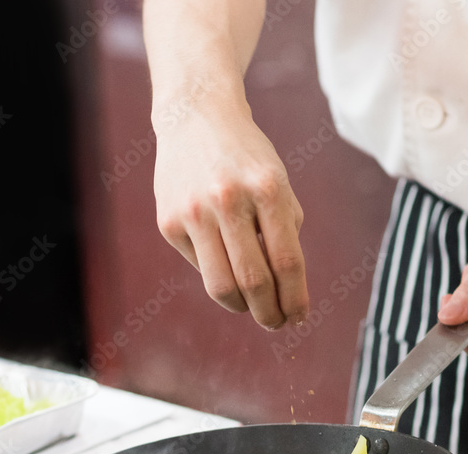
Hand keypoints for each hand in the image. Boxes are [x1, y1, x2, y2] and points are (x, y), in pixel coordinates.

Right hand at [153, 106, 307, 329]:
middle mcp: (228, 199)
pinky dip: (216, 272)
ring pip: (220, 285)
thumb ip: (284, 230)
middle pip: (254, 281)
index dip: (296, 298)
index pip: (287, 261)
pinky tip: (222, 261)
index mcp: (266, 188)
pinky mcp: (168, 221)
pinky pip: (199, 265)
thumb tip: (285, 290)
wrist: (195, 117)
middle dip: (269, 313)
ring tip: (251, 308)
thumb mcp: (277, 183)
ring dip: (241, 307)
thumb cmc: (246, 158)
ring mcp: (194, 211)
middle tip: (276, 323)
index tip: (299, 318)